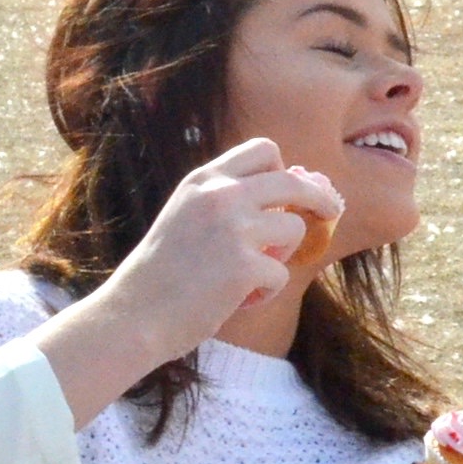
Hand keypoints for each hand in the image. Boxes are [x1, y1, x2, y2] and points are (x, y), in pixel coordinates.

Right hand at [36, 141, 342, 428]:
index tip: (291, 190)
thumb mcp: (185, 217)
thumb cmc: (159, 274)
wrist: (132, 314)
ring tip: (249, 277)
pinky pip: (281, 274)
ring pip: (293, 229)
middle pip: (293, 181)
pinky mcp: (245, 265)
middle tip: (329, 212)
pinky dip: (265, 292)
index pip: (264, 149)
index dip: (283, 169)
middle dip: (318, 197)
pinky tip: (236, 300)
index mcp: (203, 180)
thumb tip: (287, 201)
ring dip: (281, 255)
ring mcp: (234, 228)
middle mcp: (220, 195)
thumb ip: (225, 203)